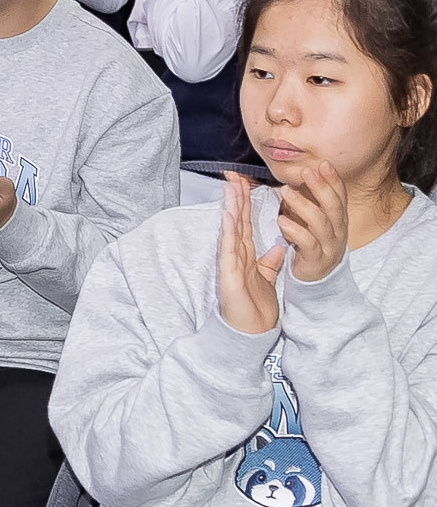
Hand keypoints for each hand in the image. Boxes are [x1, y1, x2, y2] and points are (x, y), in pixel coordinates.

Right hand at [215, 172, 285, 334]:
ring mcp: (230, 262)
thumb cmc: (255, 307)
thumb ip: (270, 262)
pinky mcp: (228, 273)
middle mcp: (236, 254)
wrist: (249, 331)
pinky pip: (229, 247)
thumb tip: (279, 247)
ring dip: (230, 207)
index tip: (245, 183)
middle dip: (235, 198)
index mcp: (246, 255)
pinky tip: (229, 215)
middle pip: (236, 221)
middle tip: (234, 175)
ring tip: (230, 187)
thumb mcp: (267, 279)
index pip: (245, 223)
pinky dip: (228, 230)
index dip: (245, 203)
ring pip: (231, 229)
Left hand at [274, 160, 351, 282]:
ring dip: (303, 205)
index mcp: (337, 219)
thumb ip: (312, 200)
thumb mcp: (316, 220)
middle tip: (307, 171)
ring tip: (285, 192)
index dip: (333, 180)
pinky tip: (282, 221)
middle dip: (321, 188)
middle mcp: (338, 231)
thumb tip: (304, 172)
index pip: (340, 196)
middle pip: (334, 207)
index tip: (323, 163)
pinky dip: (295, 231)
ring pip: (321, 224)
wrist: (317, 277)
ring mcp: (329, 246)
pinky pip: (308, 244)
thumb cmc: (312, 242)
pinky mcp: (316, 260)